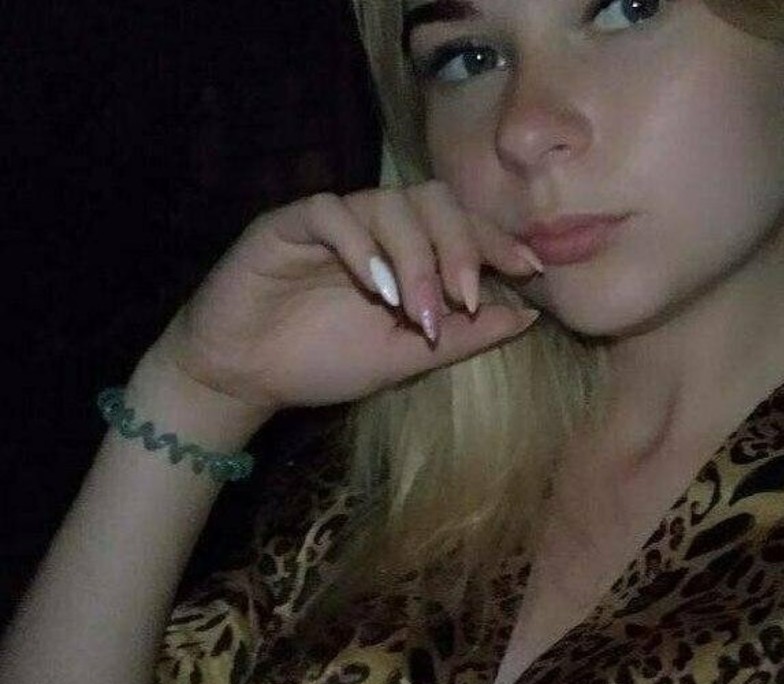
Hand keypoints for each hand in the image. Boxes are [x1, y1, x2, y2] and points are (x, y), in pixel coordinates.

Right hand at [146, 182, 543, 414]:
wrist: (245, 376)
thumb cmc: (324, 361)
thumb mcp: (409, 356)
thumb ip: (466, 336)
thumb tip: (531, 317)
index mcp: (407, 251)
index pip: (461, 224)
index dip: (497, 240)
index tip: (531, 269)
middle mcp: (375, 226)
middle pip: (433, 200)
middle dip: (459, 247)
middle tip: (466, 299)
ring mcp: (333, 220)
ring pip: (389, 204)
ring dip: (414, 259)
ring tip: (417, 313)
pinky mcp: (287, 223)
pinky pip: (332, 213)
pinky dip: (361, 247)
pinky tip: (377, 289)